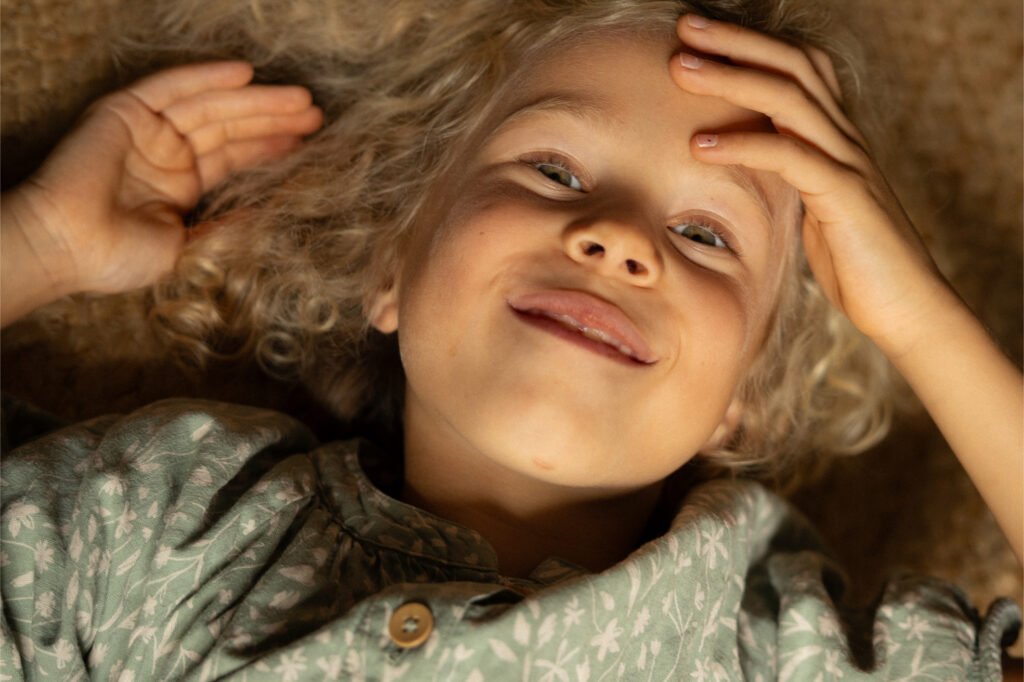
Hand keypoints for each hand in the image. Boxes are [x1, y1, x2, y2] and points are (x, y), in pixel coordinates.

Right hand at [9, 61, 322, 298]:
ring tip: (300, 99)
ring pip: (211, 106)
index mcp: (181, 186)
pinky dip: (206, 77)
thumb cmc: (118, 259)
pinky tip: (245, 74)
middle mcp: (168, 154)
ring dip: (255, 100)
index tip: (311, 140)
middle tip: (317, 114)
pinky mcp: (125, 112)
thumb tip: (269, 214)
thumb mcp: (188, 247)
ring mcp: (148, 131)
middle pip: (230, 128)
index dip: (272, 146)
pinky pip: (171, 88)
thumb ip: (225, 226)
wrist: (67, 248)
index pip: (236, 157)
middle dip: (274, 119)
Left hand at [668, 15, 957, 358]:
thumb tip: (737, 160)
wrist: (906, 308)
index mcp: (835, 137)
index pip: (797, 68)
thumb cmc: (854, 263)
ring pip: (790, 99)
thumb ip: (784, 176)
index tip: (698, 35)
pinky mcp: (846, 196)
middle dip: (736, 41)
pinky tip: (699, 146)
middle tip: (685, 25)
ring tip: (680, 68)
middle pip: (792, 65)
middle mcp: (844, 138)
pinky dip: (742, 145)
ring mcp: (849, 163)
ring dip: (730, 78)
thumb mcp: (810, 209)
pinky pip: (790, 156)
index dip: (750, 44)